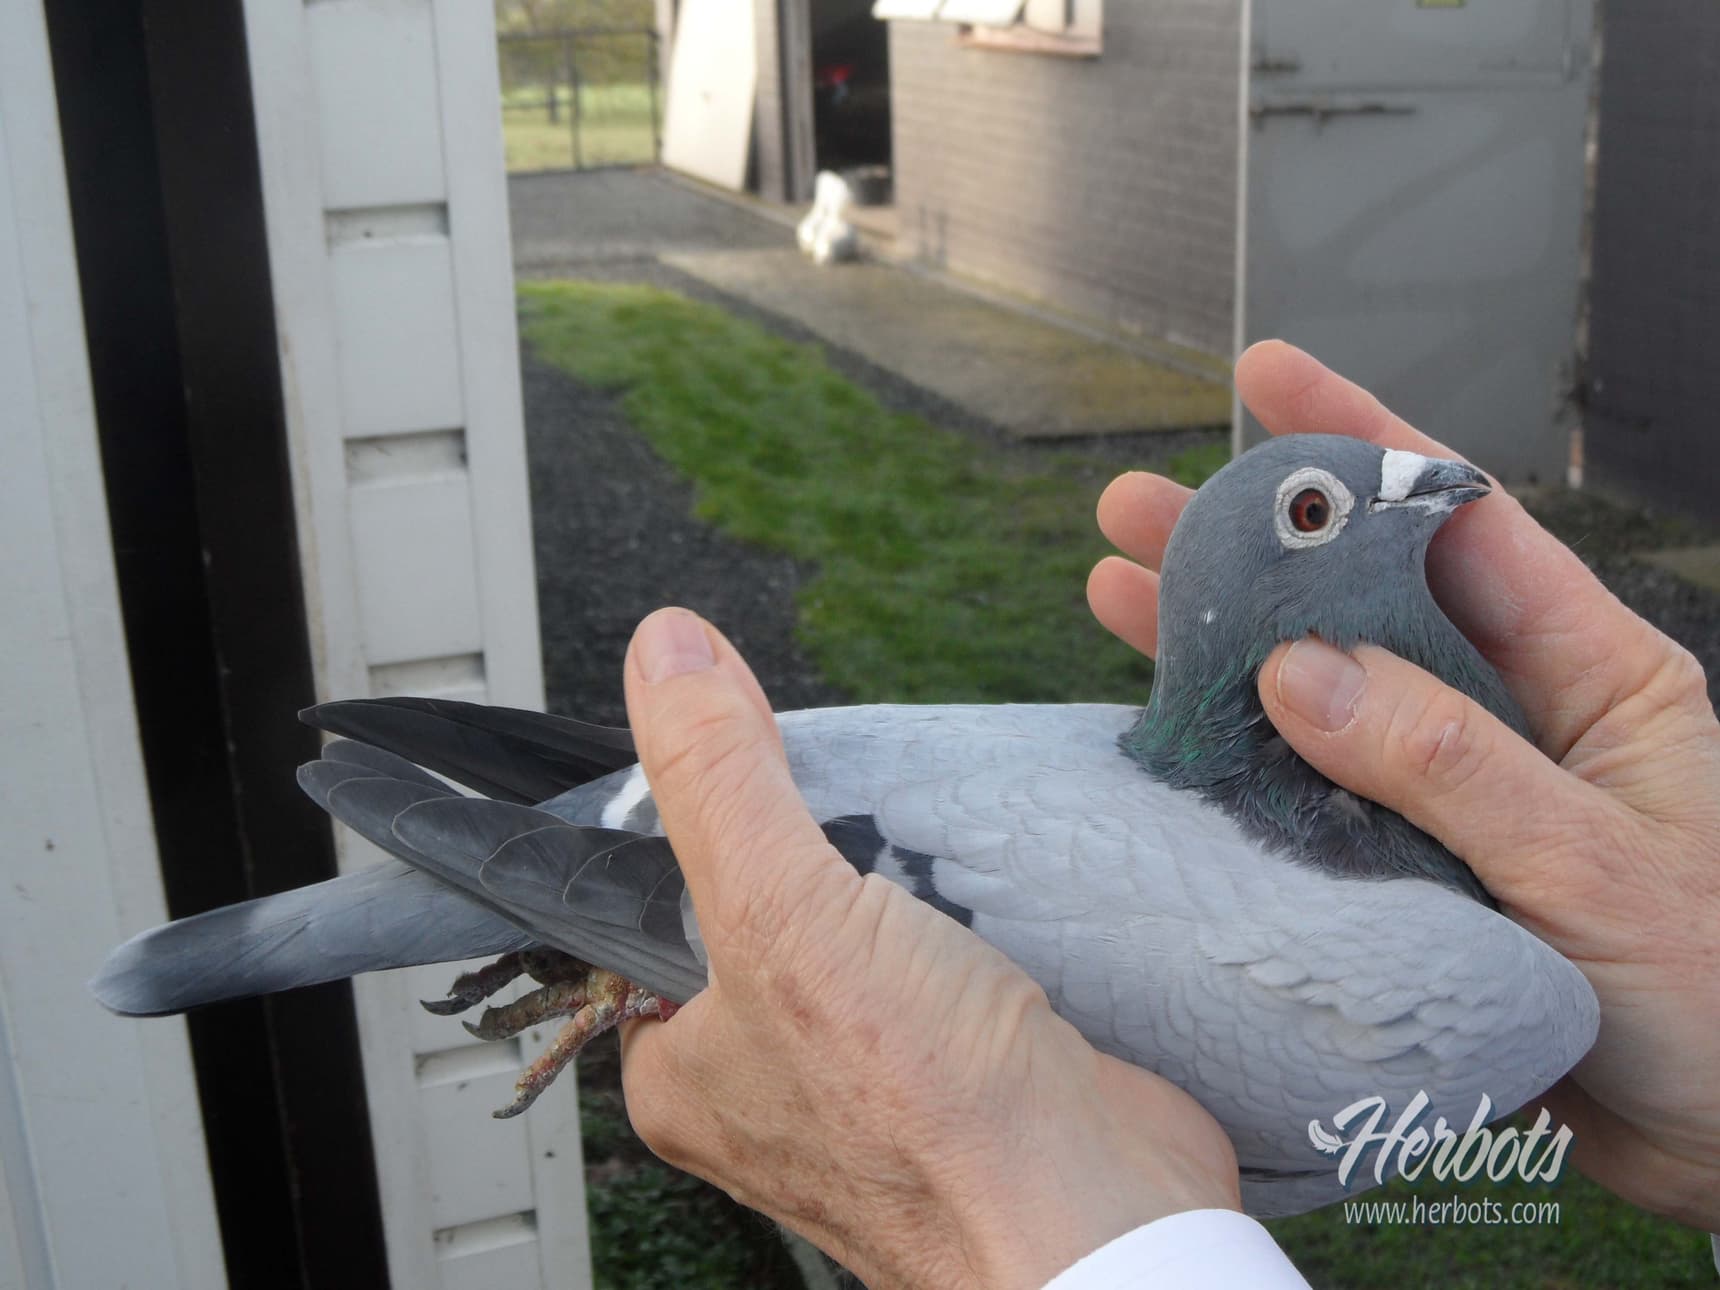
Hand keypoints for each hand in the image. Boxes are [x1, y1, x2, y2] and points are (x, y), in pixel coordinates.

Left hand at [614, 608, 1241, 1289]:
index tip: (746, 752)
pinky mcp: (962, 1062)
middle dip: (815, 841)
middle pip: (766, 902)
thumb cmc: (933, 1116)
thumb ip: (718, 782)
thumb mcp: (784, 912)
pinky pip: (942, 955)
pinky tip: (984, 888)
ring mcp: (871, 1076)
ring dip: (897, 875)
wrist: (1105, 1215)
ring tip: (925, 850)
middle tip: (855, 809)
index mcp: (682, 1068)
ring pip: (862, 924)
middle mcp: (765, 1080)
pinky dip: (965, 913)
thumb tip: (663, 654)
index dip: (696, 815)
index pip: (651, 906)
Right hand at [1089, 340, 1719, 1230]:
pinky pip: (1307, 804)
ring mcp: (1453, 799)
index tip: (1269, 378)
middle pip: (1360, 604)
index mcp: (1595, 678)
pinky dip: (1234, 769)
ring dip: (1219, 650)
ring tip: (1116, 592)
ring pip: (1316, 701)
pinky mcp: (1411, 877)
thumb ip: (1448, 764)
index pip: (1464, 525)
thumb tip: (1300, 669)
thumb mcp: (1595, 866)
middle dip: (1251, 547)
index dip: (1364, 442)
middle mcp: (1512, 721)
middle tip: (1140, 508)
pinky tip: (1164, 732)